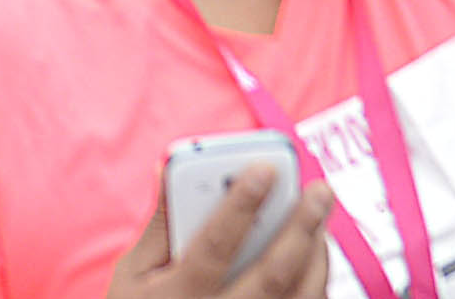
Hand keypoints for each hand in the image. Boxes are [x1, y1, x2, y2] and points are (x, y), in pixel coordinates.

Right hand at [106, 160, 333, 298]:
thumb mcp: (134, 273)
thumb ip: (159, 224)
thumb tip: (171, 168)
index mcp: (179, 296)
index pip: (214, 247)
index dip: (239, 206)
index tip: (264, 168)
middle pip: (271, 274)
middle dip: (300, 227)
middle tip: (320, 189)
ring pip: (299, 297)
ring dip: (317, 255)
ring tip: (320, 218)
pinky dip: (317, 282)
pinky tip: (315, 253)